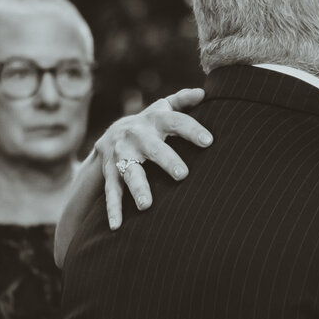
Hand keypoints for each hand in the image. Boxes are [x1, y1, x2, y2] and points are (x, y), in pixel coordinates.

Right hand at [95, 89, 210, 229]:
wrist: (110, 136)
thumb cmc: (150, 125)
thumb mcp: (163, 109)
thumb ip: (182, 101)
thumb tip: (204, 92)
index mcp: (154, 120)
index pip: (176, 121)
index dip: (192, 130)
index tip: (209, 142)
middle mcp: (136, 136)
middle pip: (152, 147)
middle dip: (166, 159)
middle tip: (182, 174)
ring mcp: (120, 155)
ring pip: (129, 172)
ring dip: (137, 188)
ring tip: (147, 205)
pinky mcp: (109, 173)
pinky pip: (111, 193)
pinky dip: (113, 210)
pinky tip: (118, 226)